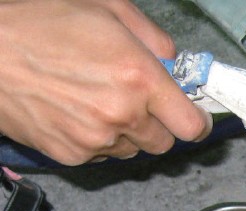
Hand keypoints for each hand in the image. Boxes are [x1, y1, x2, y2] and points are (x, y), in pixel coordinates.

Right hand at [0, 0, 211, 164]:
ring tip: (96, 101)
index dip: (197, 123)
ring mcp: (97, 139)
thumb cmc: (43, 21)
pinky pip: (102, 155)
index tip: (193, 117)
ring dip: (126, 132)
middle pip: (164, 143)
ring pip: (133, 150)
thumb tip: (175, 62)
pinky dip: (97, 140)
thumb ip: (153, 38)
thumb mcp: (107, 8)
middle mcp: (123, 115)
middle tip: (134, 100)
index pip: (192, 126)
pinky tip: (74, 112)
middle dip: (157, 124)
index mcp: (140, 79)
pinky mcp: (73, 155)